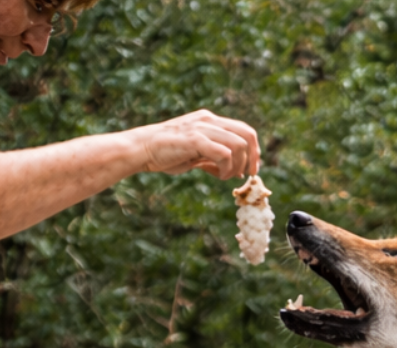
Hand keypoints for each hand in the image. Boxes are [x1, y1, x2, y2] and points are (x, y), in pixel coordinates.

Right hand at [133, 110, 260, 179]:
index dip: (253, 150)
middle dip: (252, 158)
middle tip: (248, 175)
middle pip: (247, 134)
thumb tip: (230, 171)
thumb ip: (212, 159)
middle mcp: (209, 120)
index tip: (251, 169)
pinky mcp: (195, 139)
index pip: (244, 130)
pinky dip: (226, 168)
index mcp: (210, 120)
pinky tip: (219, 176)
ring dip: (238, 165)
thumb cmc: (166, 153)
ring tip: (227, 177)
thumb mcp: (195, 155)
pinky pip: (223, 153)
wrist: (142, 148)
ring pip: (238, 145)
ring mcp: (202, 128)